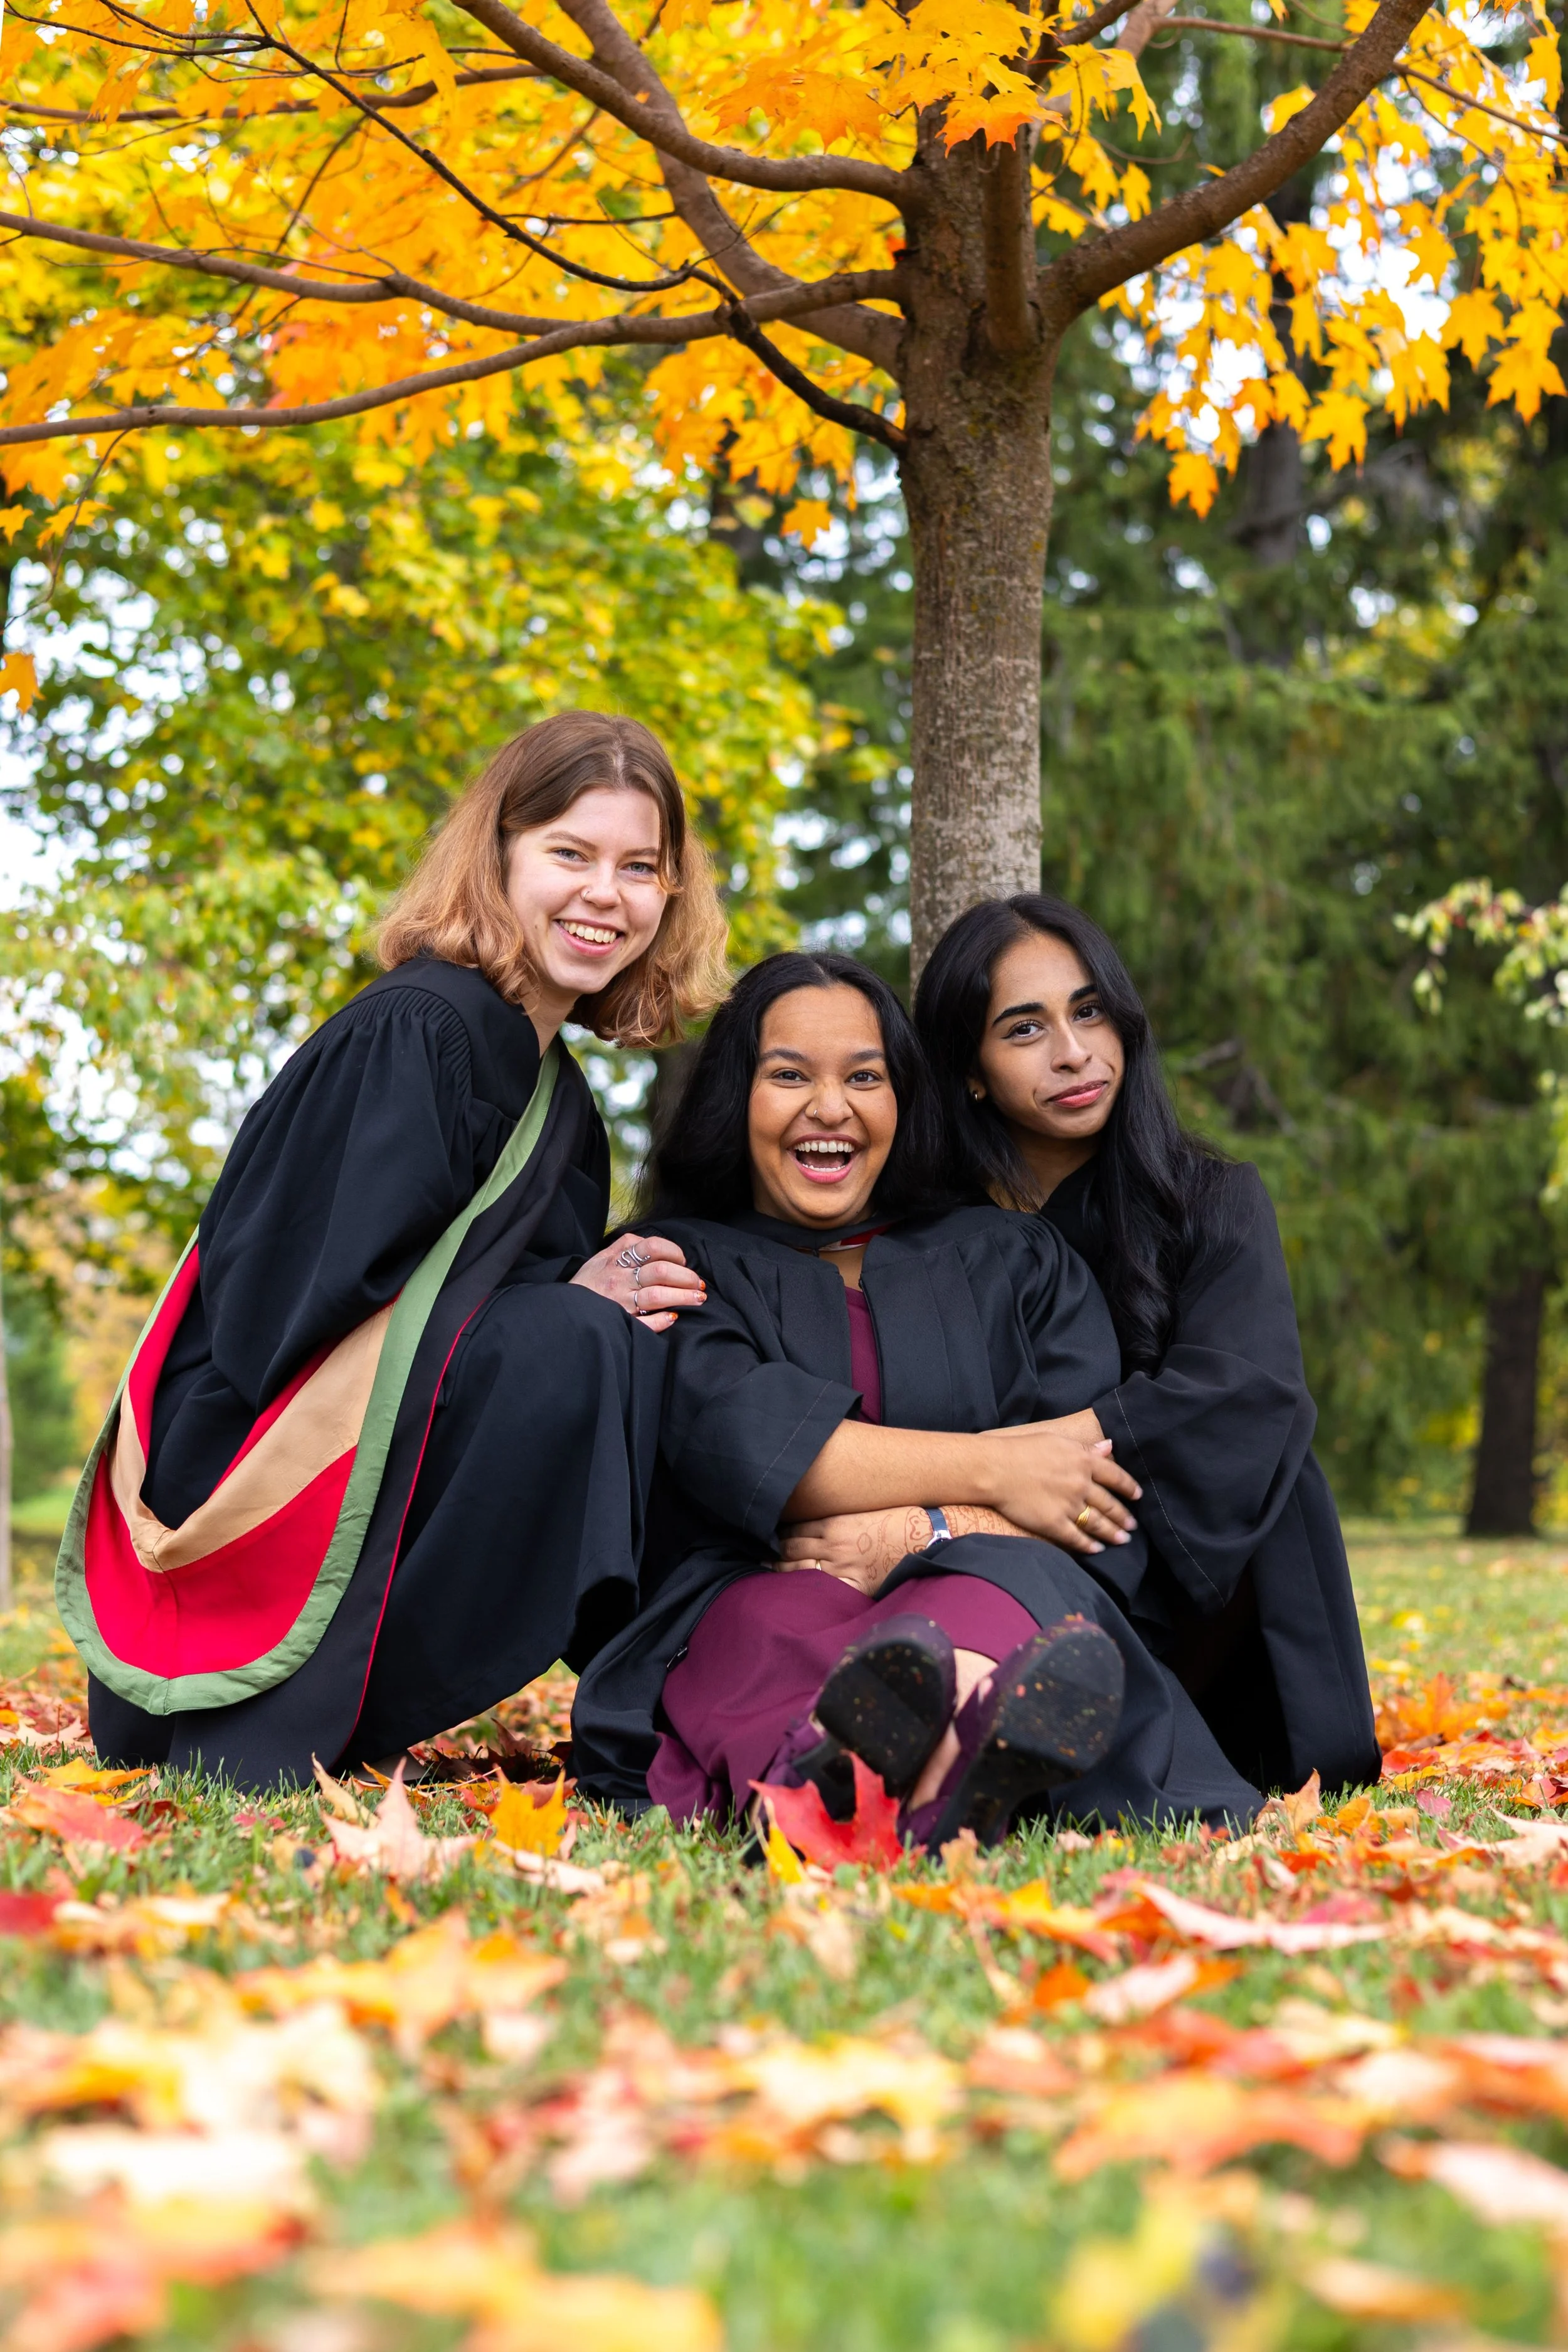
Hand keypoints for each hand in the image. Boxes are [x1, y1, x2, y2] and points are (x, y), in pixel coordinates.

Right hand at [571, 1232, 705, 1333]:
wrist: (562, 1310)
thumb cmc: (587, 1283)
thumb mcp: (601, 1257)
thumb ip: (626, 1247)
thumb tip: (655, 1246)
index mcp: (616, 1260)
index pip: (653, 1247)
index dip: (675, 1253)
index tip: (683, 1262)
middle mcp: (619, 1279)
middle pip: (662, 1272)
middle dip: (687, 1277)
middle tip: (698, 1284)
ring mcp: (620, 1303)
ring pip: (659, 1296)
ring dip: (684, 1297)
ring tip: (698, 1298)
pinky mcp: (620, 1323)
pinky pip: (646, 1323)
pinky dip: (663, 1320)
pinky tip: (673, 1318)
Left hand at [776, 1506, 931, 1595]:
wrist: (927, 1535)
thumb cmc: (900, 1518)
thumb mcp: (863, 1511)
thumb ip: (839, 1518)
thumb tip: (820, 1525)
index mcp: (835, 1522)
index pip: (795, 1527)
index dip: (779, 1532)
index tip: (767, 1535)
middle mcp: (833, 1544)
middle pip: (792, 1549)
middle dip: (773, 1553)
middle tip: (758, 1556)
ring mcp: (843, 1566)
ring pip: (801, 1569)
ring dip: (782, 1571)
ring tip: (769, 1572)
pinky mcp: (856, 1584)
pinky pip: (824, 1589)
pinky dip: (807, 1590)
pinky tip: (796, 1592)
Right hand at [979, 1429, 1140, 1554]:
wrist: (995, 1469)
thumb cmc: (1022, 1450)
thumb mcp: (1057, 1441)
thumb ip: (1085, 1447)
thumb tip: (1109, 1446)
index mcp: (1083, 1461)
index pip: (1116, 1476)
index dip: (1129, 1487)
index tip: (1137, 1495)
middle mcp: (1081, 1484)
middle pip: (1109, 1503)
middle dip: (1123, 1516)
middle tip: (1132, 1526)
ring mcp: (1068, 1505)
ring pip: (1097, 1523)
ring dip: (1112, 1533)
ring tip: (1123, 1540)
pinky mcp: (1053, 1524)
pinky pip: (1076, 1538)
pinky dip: (1089, 1545)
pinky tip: (1097, 1549)